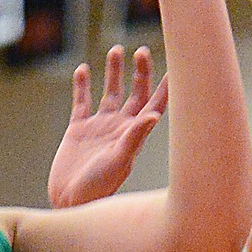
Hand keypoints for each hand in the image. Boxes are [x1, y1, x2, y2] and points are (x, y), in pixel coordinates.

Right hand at [48, 45, 167, 208]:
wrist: (71, 201)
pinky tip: (82, 69)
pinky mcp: (78, 130)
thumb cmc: (100, 187)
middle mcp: (120, 127)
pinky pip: (81, 102)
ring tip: (116, 50)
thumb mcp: (119, 160)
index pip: (156, 104)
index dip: (167, 87)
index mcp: (135, 134)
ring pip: (110, 92)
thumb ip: (134, 137)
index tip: (179, 65)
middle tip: (142, 51)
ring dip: (113, 72)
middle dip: (140, 72)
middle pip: (135, 93)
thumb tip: (152, 115)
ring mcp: (99, 127)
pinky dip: (82, 85)